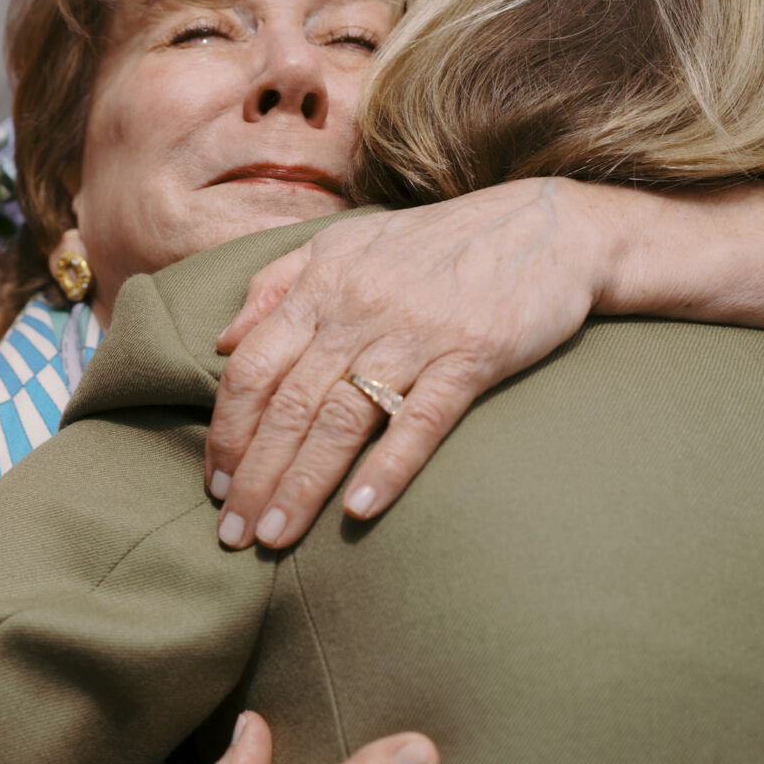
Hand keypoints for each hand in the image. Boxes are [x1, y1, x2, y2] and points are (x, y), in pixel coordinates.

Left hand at [207, 180, 613, 548]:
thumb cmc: (438, 243)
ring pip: (343, 419)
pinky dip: (387, 466)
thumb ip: (278, 284)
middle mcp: (359, 309)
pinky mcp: (472, 356)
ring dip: (303, 484)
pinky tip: (358, 510)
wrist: (550, 227)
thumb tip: (223, 339)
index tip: (214, 483)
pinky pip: (421, 419)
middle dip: (254, 475)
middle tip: (233, 534)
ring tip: (276, 535)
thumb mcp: (346, 244)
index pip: (252, 367)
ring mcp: (416, 333)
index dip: (227, 430)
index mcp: (322, 284)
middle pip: (289, 404)